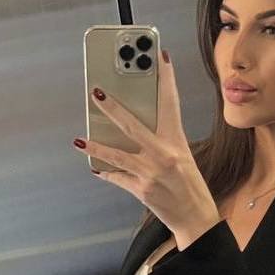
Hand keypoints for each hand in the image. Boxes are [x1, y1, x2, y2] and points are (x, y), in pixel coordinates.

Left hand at [75, 51, 221, 248]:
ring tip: (79, 139)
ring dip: (95, 145)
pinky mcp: (141, 190)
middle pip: (132, 125)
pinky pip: (117, 177)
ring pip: (116, 154)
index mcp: (176, 141)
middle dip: (112, 108)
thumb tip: (133, 126)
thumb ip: (162, 140)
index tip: (160, 56)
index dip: (166, 78)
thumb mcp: (182, 156)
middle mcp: (164, 155)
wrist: (195, 218)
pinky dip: (106, 172)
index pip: (171, 103)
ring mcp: (150, 173)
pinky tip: (95, 167)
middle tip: (96, 92)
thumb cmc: (189, 185)